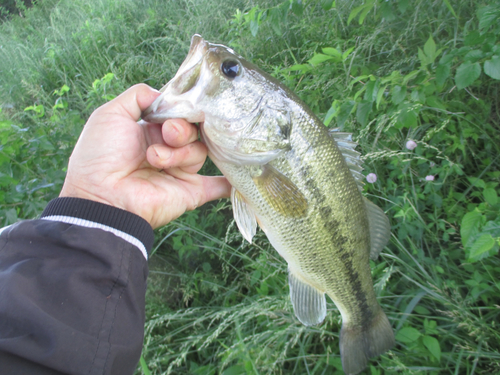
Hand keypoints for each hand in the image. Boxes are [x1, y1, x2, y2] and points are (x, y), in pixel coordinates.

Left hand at [60, 84, 230, 228]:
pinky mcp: (190, 192)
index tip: (177, 109)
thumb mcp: (110, 114)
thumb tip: (164, 95)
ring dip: (180, 153)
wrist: (101, 197)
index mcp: (150, 132)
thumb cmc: (100, 155)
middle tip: (168, 134)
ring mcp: (179, 172)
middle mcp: (167, 150)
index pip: (178, 114)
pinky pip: (217, 186)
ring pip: (199, 151)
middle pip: (192, 131)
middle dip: (181, 129)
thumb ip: (138, 96)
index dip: (180, 109)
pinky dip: (230, 182)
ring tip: (157, 160)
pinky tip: (242, 176)